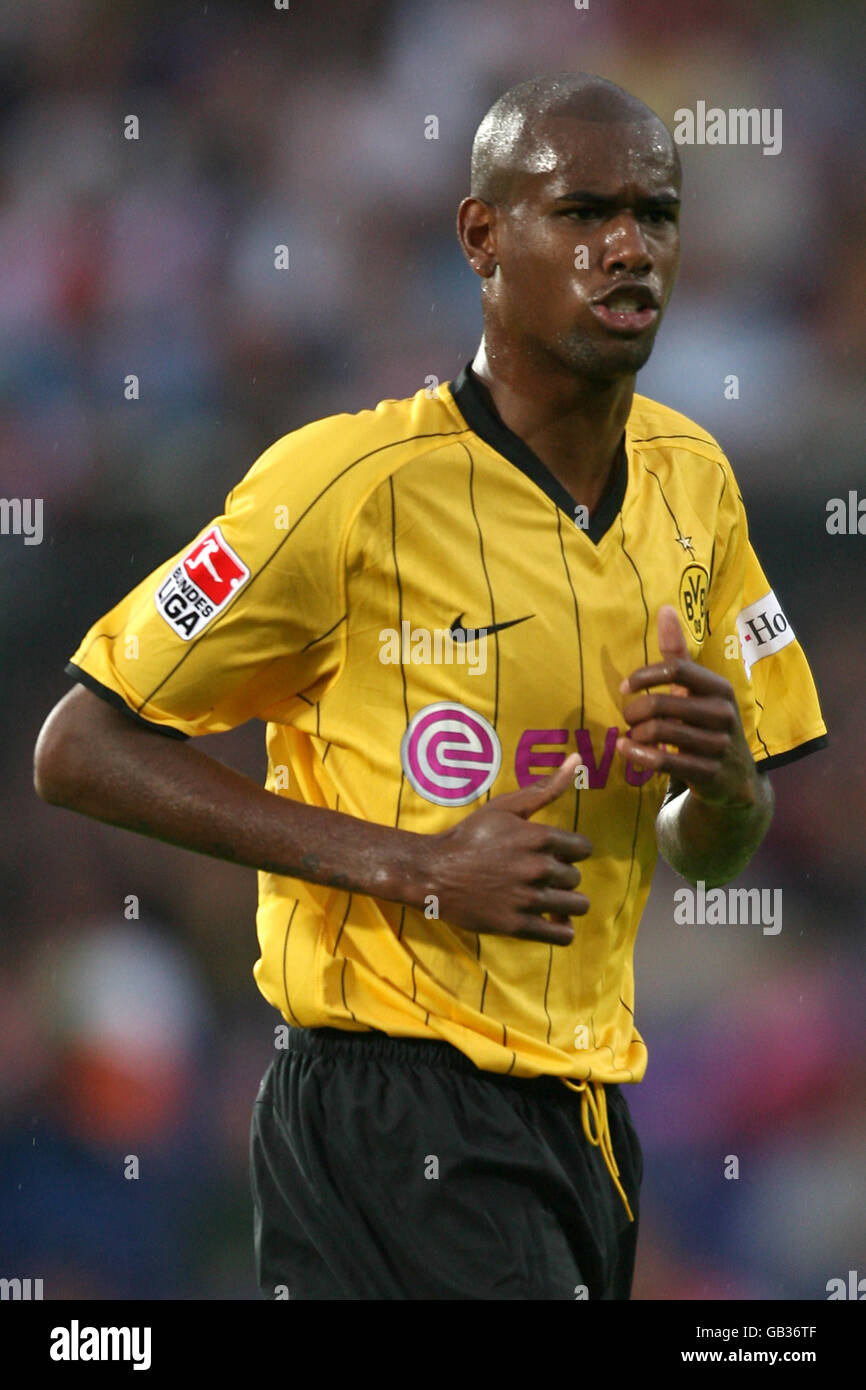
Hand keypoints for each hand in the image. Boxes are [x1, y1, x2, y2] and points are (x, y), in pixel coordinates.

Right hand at [423, 752, 590, 944]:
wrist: (433, 872)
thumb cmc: (470, 836)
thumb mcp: (505, 807)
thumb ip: (545, 788)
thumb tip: (576, 759)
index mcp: (539, 837)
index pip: (584, 849)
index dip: (570, 852)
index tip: (553, 855)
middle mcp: (538, 868)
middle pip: (576, 878)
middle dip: (561, 878)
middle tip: (538, 877)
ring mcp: (528, 898)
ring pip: (576, 906)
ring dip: (565, 904)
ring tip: (548, 900)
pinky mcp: (517, 926)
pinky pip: (562, 935)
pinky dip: (561, 929)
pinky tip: (549, 921)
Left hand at [617, 605, 757, 807]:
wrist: (736, 780)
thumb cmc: (707, 725)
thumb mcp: (697, 690)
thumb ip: (677, 654)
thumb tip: (665, 608)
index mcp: (719, 688)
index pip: (676, 670)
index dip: (644, 676)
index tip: (625, 688)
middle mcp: (724, 714)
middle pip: (660, 703)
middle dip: (634, 711)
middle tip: (628, 718)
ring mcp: (719, 745)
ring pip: (659, 732)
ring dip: (635, 734)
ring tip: (632, 736)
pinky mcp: (710, 774)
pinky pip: (664, 761)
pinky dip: (638, 754)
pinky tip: (627, 750)